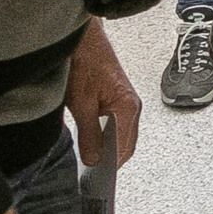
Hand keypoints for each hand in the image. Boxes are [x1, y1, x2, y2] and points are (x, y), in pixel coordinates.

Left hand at [64, 19, 141, 169]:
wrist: (82, 36)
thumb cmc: (84, 62)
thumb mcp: (81, 103)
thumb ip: (89, 134)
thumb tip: (95, 159)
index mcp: (127, 107)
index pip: (124, 148)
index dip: (111, 166)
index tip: (97, 177)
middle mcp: (131, 105)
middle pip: (124, 143)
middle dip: (109, 158)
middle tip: (90, 171)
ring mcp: (125, 100)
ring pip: (118, 133)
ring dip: (105, 145)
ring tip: (87, 156)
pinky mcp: (115, 96)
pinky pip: (113, 123)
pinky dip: (103, 133)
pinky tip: (89, 137)